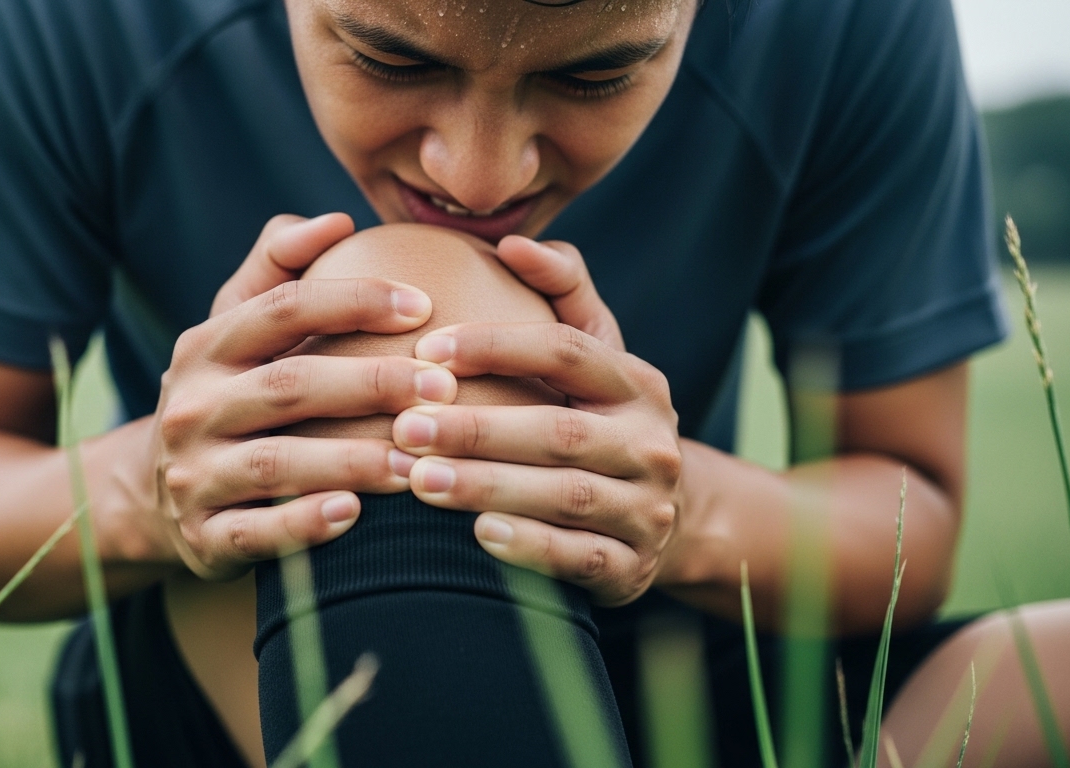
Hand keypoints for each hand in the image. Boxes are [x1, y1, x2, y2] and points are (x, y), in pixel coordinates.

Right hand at [149, 213, 457, 579]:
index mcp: (206, 346)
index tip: (424, 306)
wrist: (148, 493)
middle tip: (443, 388)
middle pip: (289, 386)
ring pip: (277, 464)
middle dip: (371, 385)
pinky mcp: (203, 536)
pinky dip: (304, 525)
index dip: (354, 301)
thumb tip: (335, 220)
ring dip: (353, 460)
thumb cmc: (224, 395)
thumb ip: (277, 268)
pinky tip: (356, 515)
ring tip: (418, 459)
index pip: (283, 309)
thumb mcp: (232, 328)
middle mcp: (193, 406)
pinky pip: (256, 532)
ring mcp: (193, 475)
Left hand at [393, 236, 680, 605]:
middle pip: (559, 431)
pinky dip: (529, 547)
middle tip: (405, 426)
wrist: (665, 520)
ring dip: (488, 486)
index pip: (567, 351)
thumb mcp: (596, 357)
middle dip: (477, 429)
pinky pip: (579, 558)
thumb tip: (515, 242)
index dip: (497, 346)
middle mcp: (651, 443)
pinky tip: (475, 535)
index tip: (427, 350)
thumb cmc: (599, 422)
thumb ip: (562, 292)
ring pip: (564, 495)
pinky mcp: (632, 568)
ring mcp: (648, 510)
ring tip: (418, 480)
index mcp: (638, 383)